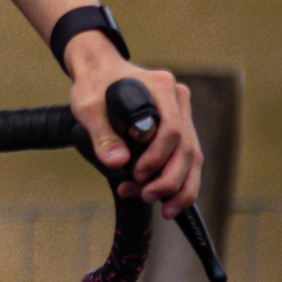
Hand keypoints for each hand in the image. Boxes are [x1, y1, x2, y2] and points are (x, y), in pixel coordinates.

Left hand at [65, 45, 201, 213]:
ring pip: (192, 157)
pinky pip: (186, 159)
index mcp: (161, 87)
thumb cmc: (94, 85)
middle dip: (170, 180)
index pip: (172, 128)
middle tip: (146, 196)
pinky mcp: (179, 129)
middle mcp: (177, 99)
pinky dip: (177, 181)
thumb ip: (102, 135)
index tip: (137, 174)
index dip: (158, 157)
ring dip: (179, 187)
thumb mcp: (88, 108)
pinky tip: (163, 199)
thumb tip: (118, 163)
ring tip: (163, 209)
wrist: (99, 73)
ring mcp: (181, 115)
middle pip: (187, 147)